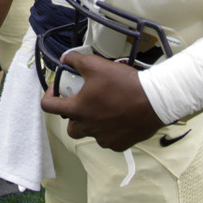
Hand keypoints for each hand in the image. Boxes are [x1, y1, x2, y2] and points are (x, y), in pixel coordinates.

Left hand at [40, 51, 162, 150]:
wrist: (154, 100)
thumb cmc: (125, 84)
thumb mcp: (96, 65)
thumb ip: (76, 60)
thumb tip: (65, 58)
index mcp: (78, 109)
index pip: (48, 106)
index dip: (49, 96)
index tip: (57, 90)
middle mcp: (88, 127)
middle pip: (71, 126)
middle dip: (73, 116)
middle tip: (84, 102)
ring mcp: (103, 138)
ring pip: (90, 133)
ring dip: (92, 123)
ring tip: (103, 109)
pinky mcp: (118, 144)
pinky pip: (107, 139)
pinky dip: (109, 131)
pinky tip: (117, 118)